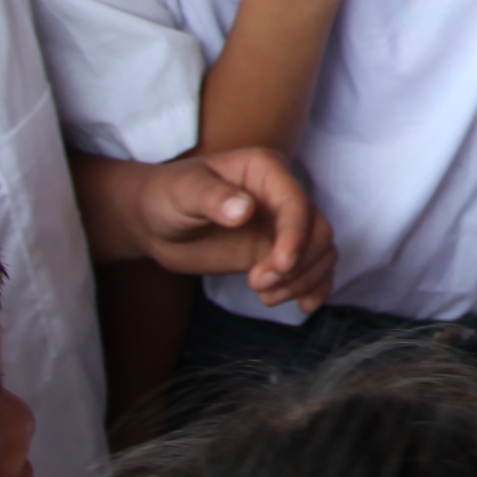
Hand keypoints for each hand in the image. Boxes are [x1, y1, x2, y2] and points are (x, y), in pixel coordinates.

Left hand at [130, 148, 330, 310]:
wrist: (154, 220)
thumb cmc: (166, 195)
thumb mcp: (183, 191)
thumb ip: (212, 197)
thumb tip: (244, 210)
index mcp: (266, 170)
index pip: (296, 203)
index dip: (295, 237)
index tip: (280, 266)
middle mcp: (281, 195)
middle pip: (318, 230)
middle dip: (297, 264)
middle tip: (257, 284)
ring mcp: (281, 225)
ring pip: (321, 251)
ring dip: (304, 280)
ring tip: (267, 297)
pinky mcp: (277, 251)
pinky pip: (312, 267)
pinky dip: (314, 286)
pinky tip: (304, 306)